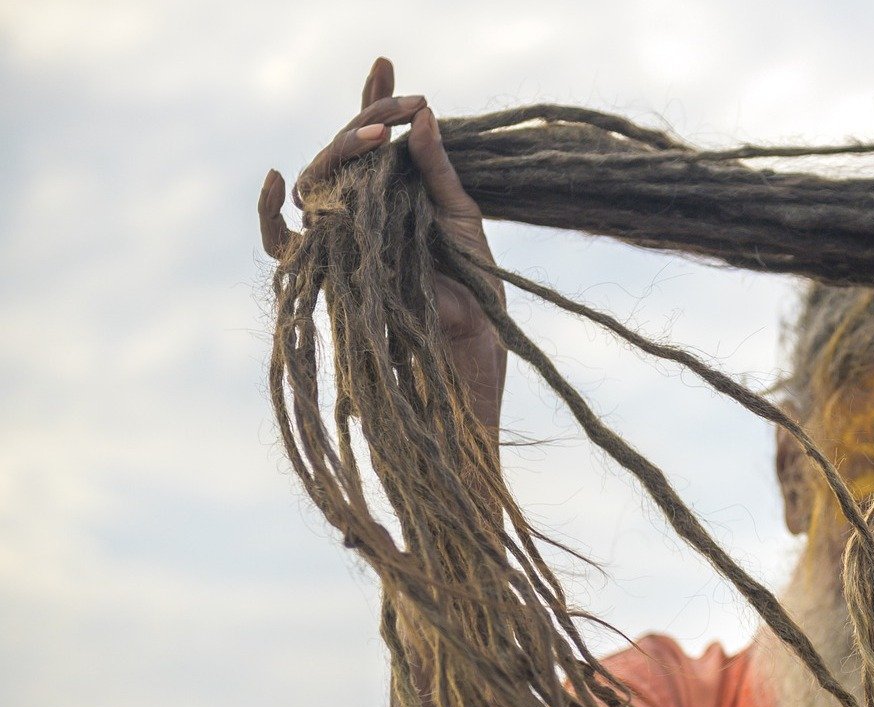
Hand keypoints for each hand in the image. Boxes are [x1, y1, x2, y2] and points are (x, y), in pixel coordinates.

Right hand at [259, 58, 505, 421]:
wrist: (469, 349)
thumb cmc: (475, 291)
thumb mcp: (462, 220)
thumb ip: (438, 170)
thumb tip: (423, 114)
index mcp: (398, 196)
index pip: (376, 142)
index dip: (376, 102)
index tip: (386, 61)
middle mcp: (364, 212)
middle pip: (340, 154)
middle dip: (366, 121)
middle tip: (402, 102)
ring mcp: (342, 238)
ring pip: (316, 181)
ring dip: (338, 151)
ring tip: (373, 136)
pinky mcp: (326, 272)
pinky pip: (280, 242)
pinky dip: (270, 212)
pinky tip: (280, 179)